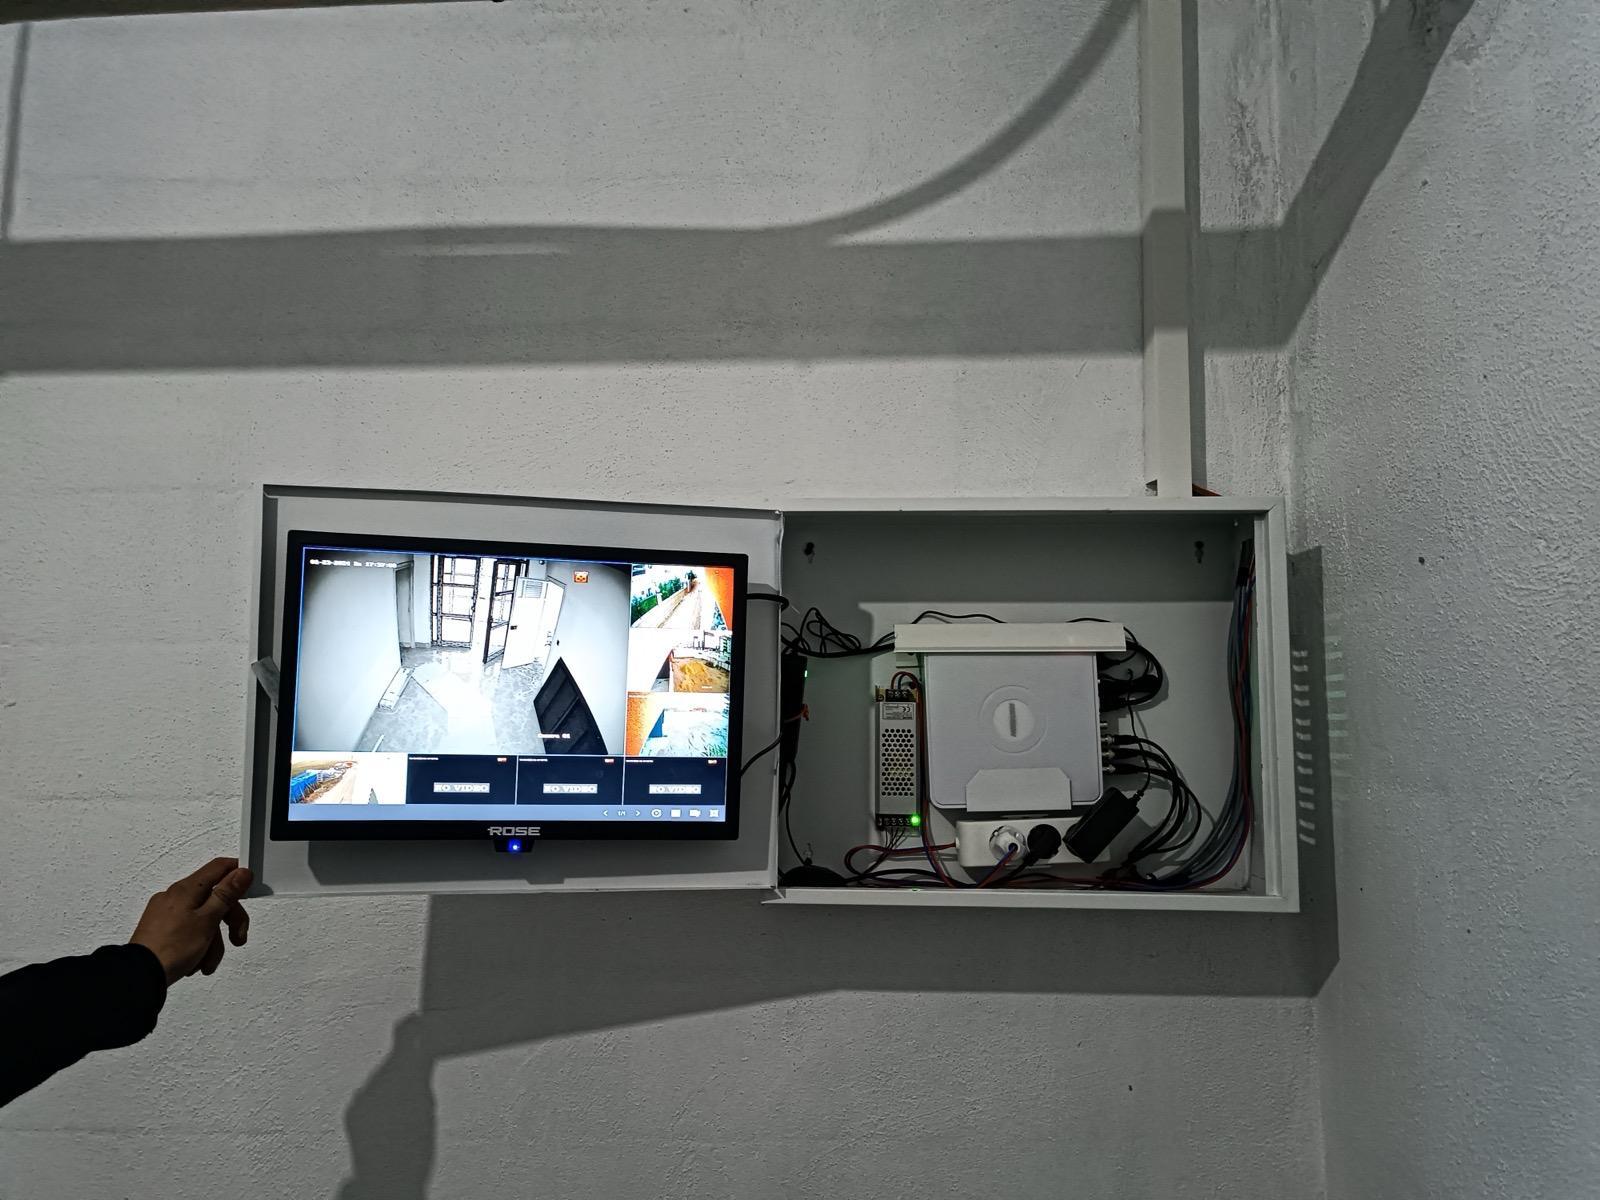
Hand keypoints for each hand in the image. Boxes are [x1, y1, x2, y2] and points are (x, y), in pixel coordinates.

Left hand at [130, 857, 252, 985]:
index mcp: (186, 889)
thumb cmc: (172, 948)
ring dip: (212, 941)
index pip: (219, 867)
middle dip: (229, 921)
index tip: (249, 887)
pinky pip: (187, 930)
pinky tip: (196, 962)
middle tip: (237, 938)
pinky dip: (197, 945)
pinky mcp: (159, 929)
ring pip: (202, 919)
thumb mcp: (208, 920)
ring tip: (208, 962)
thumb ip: (226, 894)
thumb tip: (241, 872)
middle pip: (214, 898)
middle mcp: (174, 896)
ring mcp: (165, 913)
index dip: (237, 873)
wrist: (140, 976)